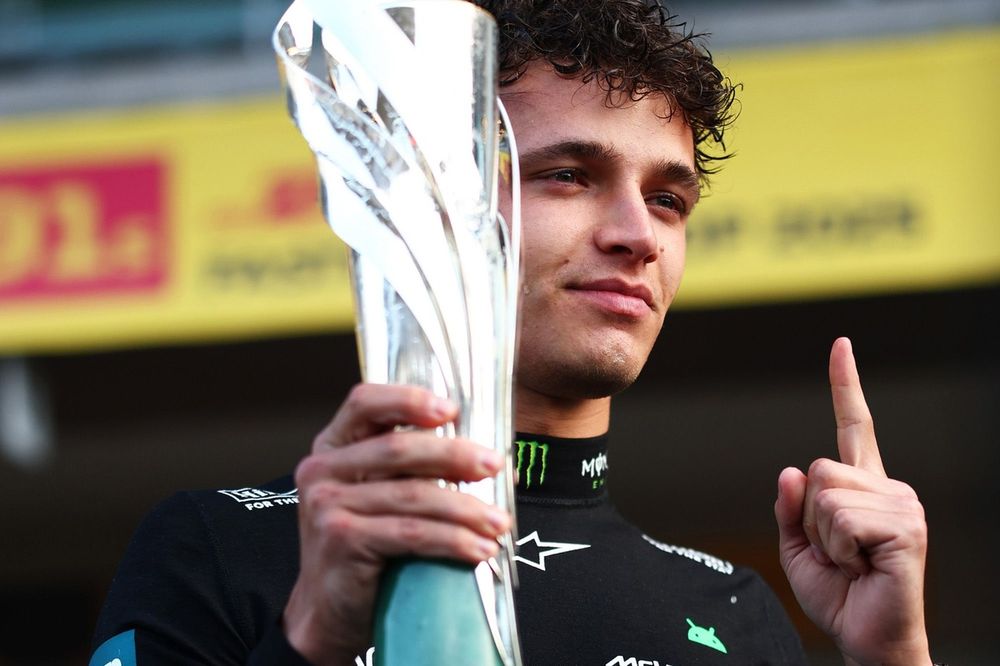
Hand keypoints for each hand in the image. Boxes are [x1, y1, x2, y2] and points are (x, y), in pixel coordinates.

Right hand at [282, 384, 510, 664]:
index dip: (409, 400)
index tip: (452, 409)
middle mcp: (323, 469)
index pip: (365, 402)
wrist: (328, 613)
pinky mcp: (342, 539)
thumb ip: (416, 470)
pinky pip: (411, 533)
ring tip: (499, 523)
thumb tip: (490, 463)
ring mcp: (328, 504)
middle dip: (455, 455)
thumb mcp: (380, 497)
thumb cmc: (365, 550)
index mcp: (333, 447)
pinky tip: (478, 549)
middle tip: (495, 466)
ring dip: (466, 509)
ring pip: (413, 495)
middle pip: (398, 449)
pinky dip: (452, 540)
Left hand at [774, 338, 930, 665]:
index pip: (854, 426)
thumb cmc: (839, 595)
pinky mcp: (905, 526)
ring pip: (824, 493)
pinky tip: (863, 567)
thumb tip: (791, 470)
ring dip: (824, 537)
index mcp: (863, 488)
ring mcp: (901, 505)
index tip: (840, 345)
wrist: (867, 638)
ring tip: (852, 561)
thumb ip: (790, 510)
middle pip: (817, 468)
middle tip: (839, 553)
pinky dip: (837, 548)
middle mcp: (888, 488)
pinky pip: (839, 518)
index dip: (845, 385)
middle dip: (810, 518)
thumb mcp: (798, 549)